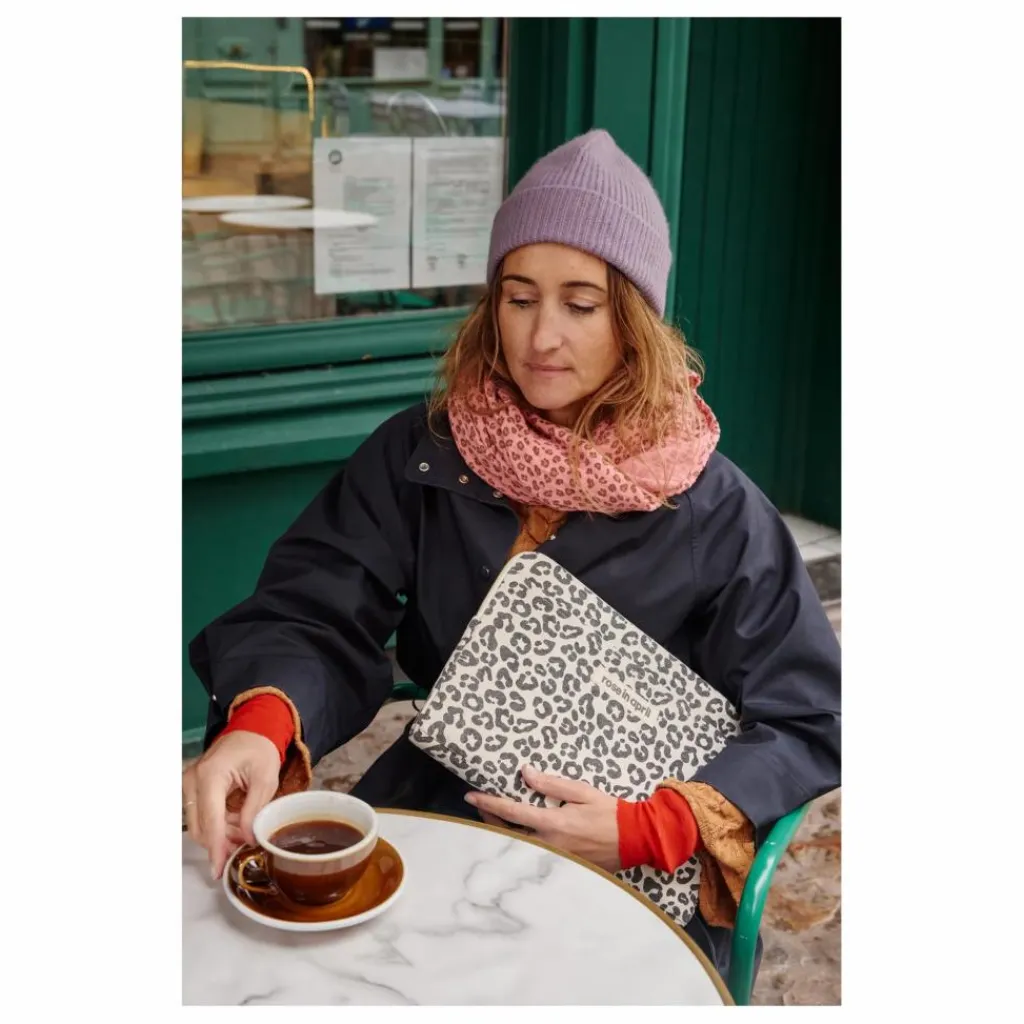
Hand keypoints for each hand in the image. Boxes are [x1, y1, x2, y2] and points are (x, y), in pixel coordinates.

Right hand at [182, 730, 279, 879]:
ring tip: (246, 832)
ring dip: (220, 835)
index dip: (216, 848)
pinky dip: (218, 825)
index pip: (211, 820)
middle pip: (200, 827)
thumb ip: (255, 808)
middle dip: (221, 843)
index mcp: (211, 775)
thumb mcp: (265, 778)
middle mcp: (192, 780)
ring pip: (199, 825)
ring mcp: (188, 784)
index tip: (218, 869)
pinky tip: (237, 823)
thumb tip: (247, 838)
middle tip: (246, 846)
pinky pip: (201, 816)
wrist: (250, 731)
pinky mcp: (191, 789)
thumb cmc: (259, 750)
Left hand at [466, 765, 621, 873]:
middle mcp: (549, 845)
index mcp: (553, 823)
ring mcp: (554, 860)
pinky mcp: (562, 867)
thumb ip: (551, 784)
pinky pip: (533, 858)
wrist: (635, 839)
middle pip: (507, 836)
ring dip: (502, 835)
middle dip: (489, 821)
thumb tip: (525, 773)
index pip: (512, 813)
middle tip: (478, 808)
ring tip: (493, 821)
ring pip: (518, 849)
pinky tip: (515, 839)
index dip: (488, 804)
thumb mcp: (581, 791)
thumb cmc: (609, 812)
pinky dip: (519, 847)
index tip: (471, 796)